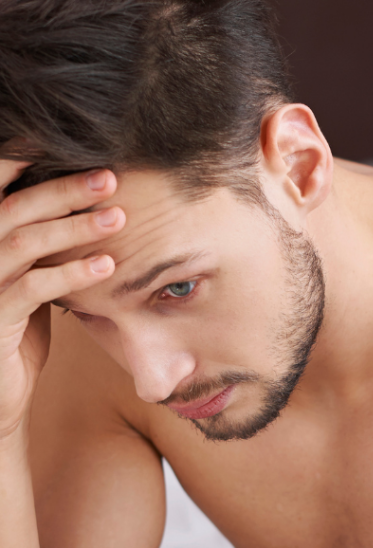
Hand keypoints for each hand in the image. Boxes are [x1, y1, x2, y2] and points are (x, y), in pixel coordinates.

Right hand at [0, 161, 123, 439]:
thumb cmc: (13, 336)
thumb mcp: (26, 285)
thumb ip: (40, 251)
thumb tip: (81, 215)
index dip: (23, 162)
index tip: (70, 145)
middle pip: (13, 206)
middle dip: (62, 188)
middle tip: (110, 176)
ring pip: (23, 240)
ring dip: (74, 227)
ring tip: (119, 219)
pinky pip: (32, 287)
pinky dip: (71, 272)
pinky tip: (107, 266)